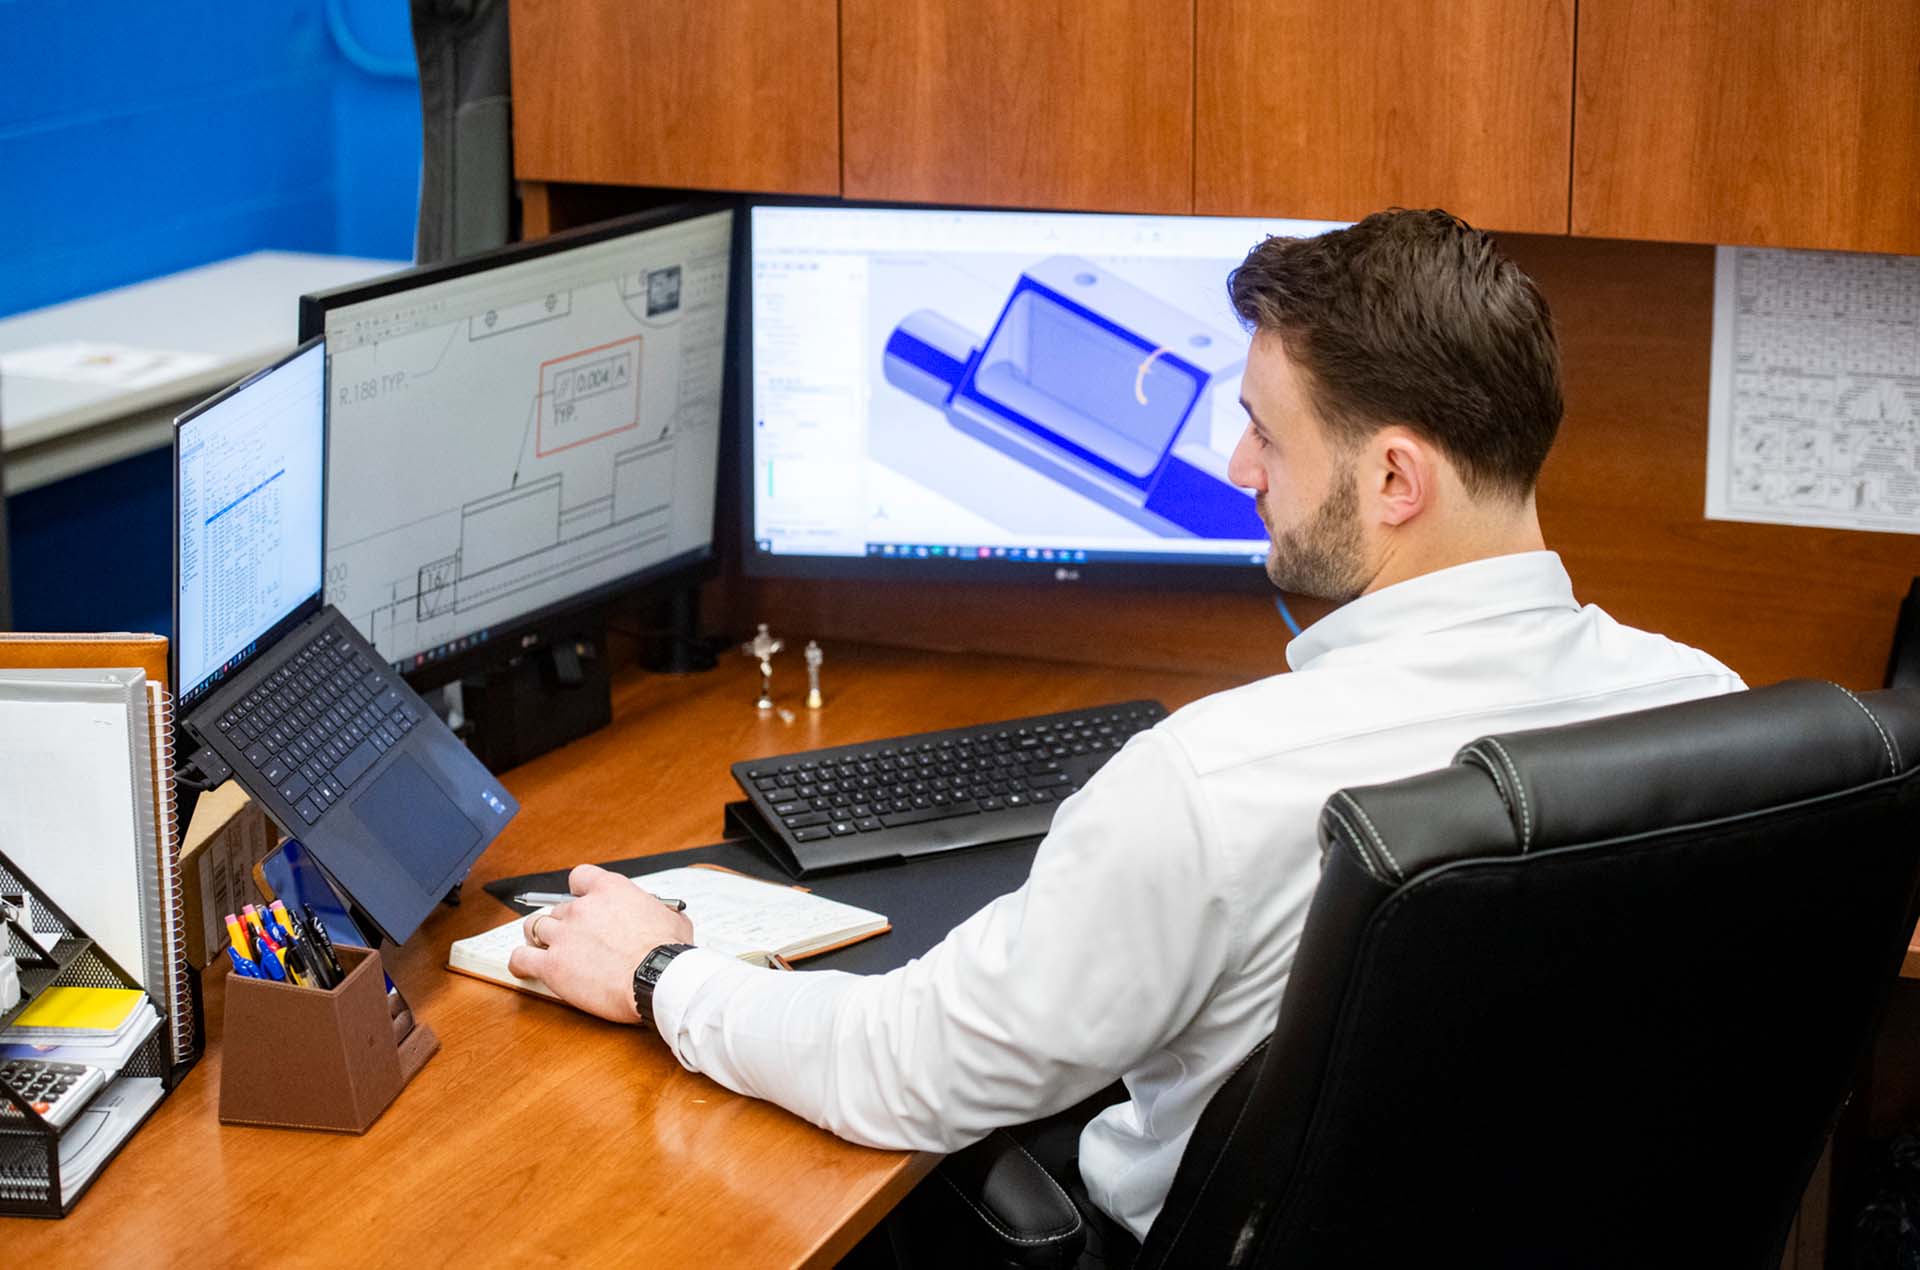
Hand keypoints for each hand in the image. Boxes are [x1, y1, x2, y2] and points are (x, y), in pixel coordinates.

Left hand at [505, 864, 693, 1024]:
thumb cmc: (668, 953)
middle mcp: (582, 908)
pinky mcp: (552, 965)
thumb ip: (660, 912)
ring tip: (547, 949)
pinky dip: (521, 962)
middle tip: (576, 940)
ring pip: (534, 927)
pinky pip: (522, 958)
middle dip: (565, 923)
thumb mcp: (674, 920)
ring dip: (540, 938)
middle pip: (557, 908)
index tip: (583, 903)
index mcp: (610, 890)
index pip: (579, 877)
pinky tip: (525, 967)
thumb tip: (666, 915)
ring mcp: (563, 935)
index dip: (579, 892)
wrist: (658, 980)